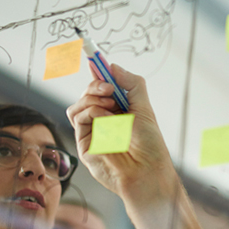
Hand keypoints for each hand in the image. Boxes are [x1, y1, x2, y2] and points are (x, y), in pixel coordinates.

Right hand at [66, 64, 176, 202]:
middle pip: (87, 93)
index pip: (103, 87)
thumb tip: (112, 66)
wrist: (147, 170)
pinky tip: (107, 119)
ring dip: (93, 99)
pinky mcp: (84, 142)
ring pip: (78, 104)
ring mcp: (93, 131)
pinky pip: (78, 117)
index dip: (99, 73)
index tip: (95, 58)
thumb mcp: (144, 107)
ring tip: (111, 107)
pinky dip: (92, 112)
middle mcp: (104, 119)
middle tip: (110, 90)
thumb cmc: (150, 145)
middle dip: (96, 85)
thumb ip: (131, 83)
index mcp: (119, 110)